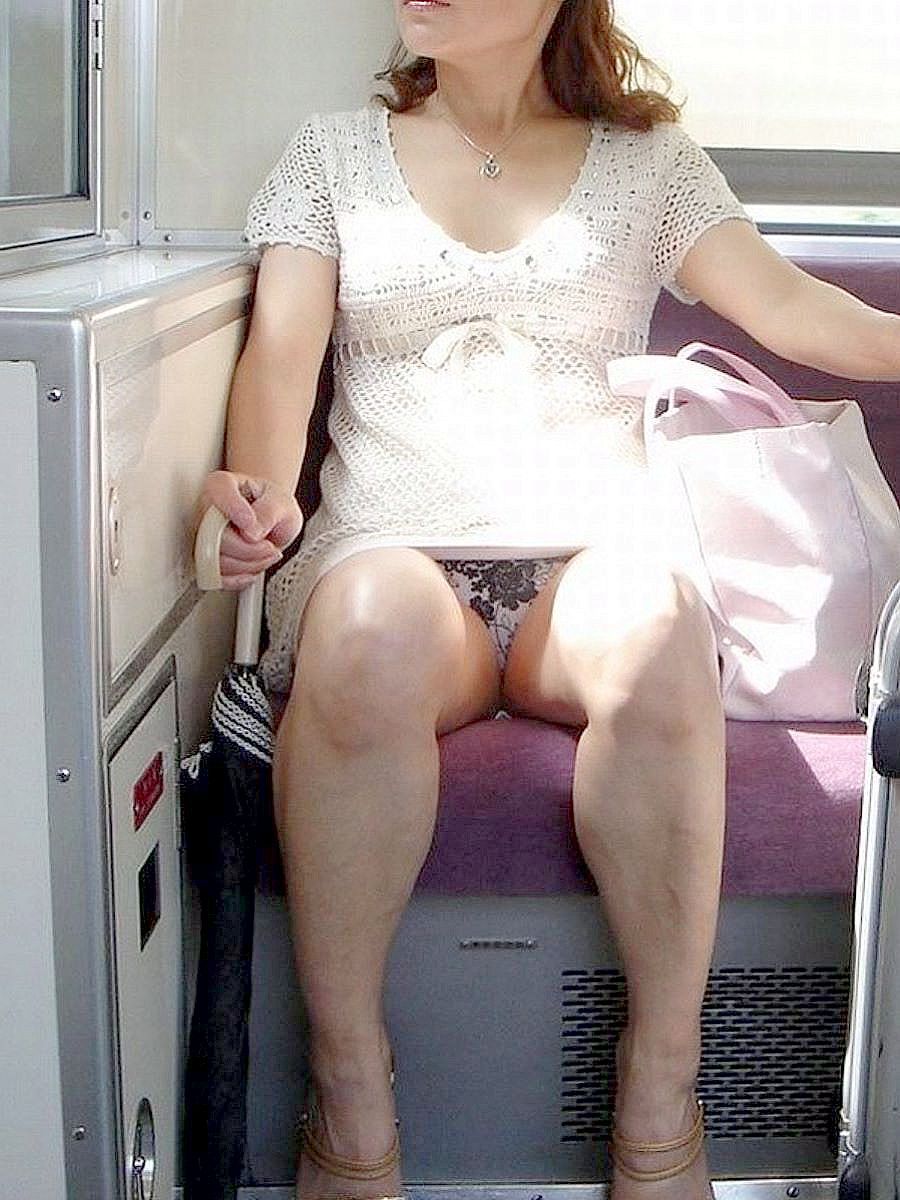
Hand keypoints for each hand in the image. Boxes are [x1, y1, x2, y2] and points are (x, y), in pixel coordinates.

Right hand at [198, 470, 303, 590]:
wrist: (271, 519)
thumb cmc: (272, 505)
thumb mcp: (281, 503)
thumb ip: (268, 512)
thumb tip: (251, 532)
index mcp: (221, 485)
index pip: (217, 492)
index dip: (233, 509)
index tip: (250, 522)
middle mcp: (206, 510)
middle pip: (214, 536)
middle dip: (249, 549)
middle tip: (269, 546)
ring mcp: (203, 536)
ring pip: (215, 560)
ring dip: (249, 565)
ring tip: (267, 554)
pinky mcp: (207, 559)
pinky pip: (216, 576)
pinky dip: (240, 578)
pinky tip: (254, 568)